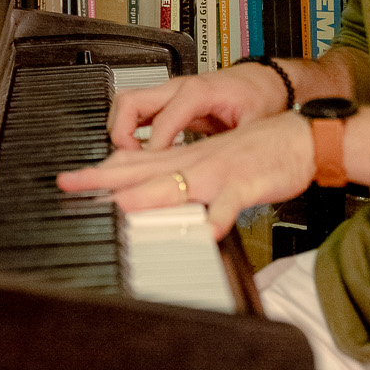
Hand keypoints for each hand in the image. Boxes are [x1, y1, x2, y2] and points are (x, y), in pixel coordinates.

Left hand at [57, 112, 317, 236]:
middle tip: (72, 185)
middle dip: (106, 180)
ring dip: (150, 195)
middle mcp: (195, 162)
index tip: (70, 179)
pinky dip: (219, 217)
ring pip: (179, 184)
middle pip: (143, 170)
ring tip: (122, 207)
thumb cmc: (257, 153)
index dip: (100, 171)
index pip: (134, 162)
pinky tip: (208, 231)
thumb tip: (150, 191)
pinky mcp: (246, 184)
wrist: (300, 138)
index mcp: (185, 158)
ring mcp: (219, 173)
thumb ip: (180, 176)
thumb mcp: (211, 161)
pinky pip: (230, 203)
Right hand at [107, 65, 292, 152]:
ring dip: (120, 129)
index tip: (155, 169)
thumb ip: (236, 148)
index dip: (154, 149)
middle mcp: (179, 87)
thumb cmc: (260, 96)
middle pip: (130, 101)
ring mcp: (171, 92)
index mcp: (198, 92)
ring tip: (131, 157)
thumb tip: (227, 176)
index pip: (162, 120)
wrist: (266, 79)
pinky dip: (130, 129)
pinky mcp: (170, 100)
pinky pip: (137, 110)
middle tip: (129, 160)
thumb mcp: (253, 124)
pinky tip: (139, 151)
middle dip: (122, 133)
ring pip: (127, 102)